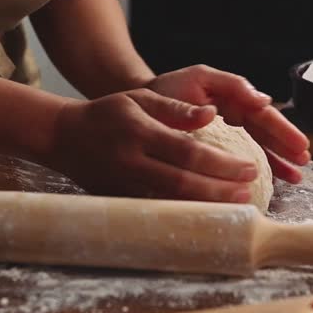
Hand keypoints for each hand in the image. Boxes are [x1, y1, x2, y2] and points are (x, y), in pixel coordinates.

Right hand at [44, 89, 258, 201]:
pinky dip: (183, 214)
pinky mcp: (119, 201)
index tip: (248, 167)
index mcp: (139, 133)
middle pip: (183, 182)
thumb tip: (212, 113)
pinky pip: (156, 210)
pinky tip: (206, 213)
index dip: (220, 163)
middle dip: (219, 190)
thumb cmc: (108, 114)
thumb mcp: (140, 99)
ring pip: (170, 203)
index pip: (188, 151)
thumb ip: (176, 108)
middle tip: (248, 192)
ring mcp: (123, 187)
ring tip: (235, 206)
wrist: (64, 137)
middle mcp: (131, 163)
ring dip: (206, 206)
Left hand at [146, 65, 309, 182]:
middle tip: (304, 161)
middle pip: (266, 135)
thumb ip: (231, 84)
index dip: (283, 130)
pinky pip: (238, 162)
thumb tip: (263, 99)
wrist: (137, 108)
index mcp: (233, 101)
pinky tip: (272, 183)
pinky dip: (256, 172)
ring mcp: (224, 138)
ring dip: (278, 163)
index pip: (264, 115)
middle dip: (287, 148)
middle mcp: (233, 120)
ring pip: (258, 150)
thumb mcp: (200, 78)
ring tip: (295, 178)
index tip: (299, 144)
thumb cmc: (168, 90)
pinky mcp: (212, 153)